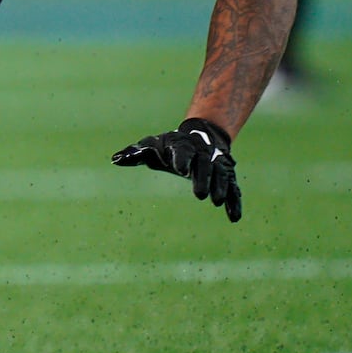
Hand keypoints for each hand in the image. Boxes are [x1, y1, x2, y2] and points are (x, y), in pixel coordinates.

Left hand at [111, 118, 241, 222]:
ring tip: (217, 202)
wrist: (201, 135)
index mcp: (182, 146)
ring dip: (220, 188)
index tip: (179, 170)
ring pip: (221, 176)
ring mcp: (217, 165)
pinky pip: (234, 188)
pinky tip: (234, 217)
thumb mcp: (151, 146)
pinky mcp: (227, 176)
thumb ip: (135, 153)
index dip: (181, 159)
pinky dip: (235, 202)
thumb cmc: (169, 146)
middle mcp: (202, 154)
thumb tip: (115, 159)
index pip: (182, 152)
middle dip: (203, 179)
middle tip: (199, 195)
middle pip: (204, 165)